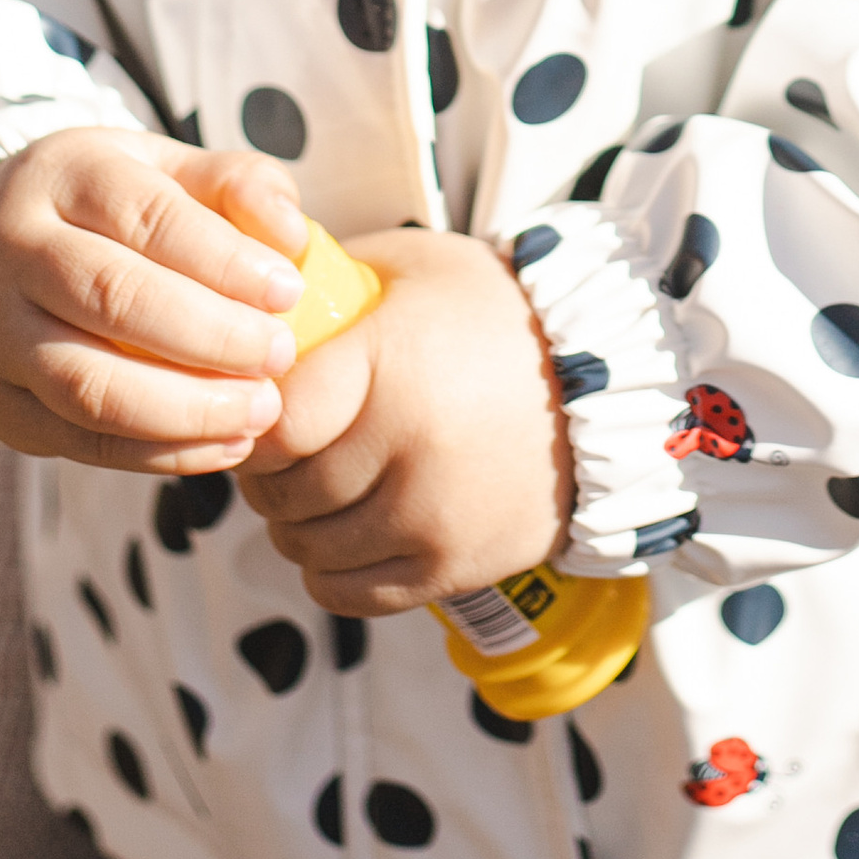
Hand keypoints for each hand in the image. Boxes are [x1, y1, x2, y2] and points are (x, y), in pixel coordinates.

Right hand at [0, 128, 304, 472]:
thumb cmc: (104, 211)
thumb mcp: (163, 170)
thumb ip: (236, 185)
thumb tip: (291, 235)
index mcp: (65, 176)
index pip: (146, 217)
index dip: (223, 259)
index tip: (287, 290)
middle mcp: (16, 252)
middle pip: (113, 298)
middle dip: (210, 335)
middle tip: (277, 355)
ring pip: (89, 384)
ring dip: (186, 409)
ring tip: (259, 409)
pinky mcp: (0, 406)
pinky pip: (81, 441)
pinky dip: (159, 454)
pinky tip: (223, 445)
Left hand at [237, 226, 571, 614]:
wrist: (604, 383)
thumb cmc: (494, 314)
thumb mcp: (413, 266)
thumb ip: (331, 275)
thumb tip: (254, 285)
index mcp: (389, 364)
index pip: (274, 422)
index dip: (256, 418)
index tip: (266, 405)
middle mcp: (407, 449)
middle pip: (283, 491)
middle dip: (268, 473)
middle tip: (286, 448)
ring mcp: (429, 518)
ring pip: (305, 547)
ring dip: (295, 522)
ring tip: (317, 486)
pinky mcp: (450, 568)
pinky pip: (345, 592)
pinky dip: (328, 567)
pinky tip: (345, 529)